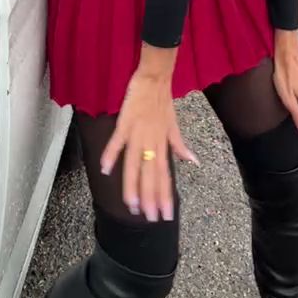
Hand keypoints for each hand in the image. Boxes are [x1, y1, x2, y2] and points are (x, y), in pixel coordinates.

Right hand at [100, 61, 197, 222]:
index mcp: (162, 143)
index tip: (166, 215)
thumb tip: (193, 162)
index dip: (165, 196)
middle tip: (152, 219)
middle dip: (151, 198)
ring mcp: (138, 133)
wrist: (154, 77)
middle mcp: (151, 142)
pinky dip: (110, 154)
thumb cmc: (162, 100)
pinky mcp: (125, 123)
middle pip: (150, 174)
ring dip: (133, 185)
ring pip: (135, 164)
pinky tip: (105, 170)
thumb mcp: (174, 125)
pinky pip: (117, 141)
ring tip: (133, 206)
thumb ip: (180, 145)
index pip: (164, 175)